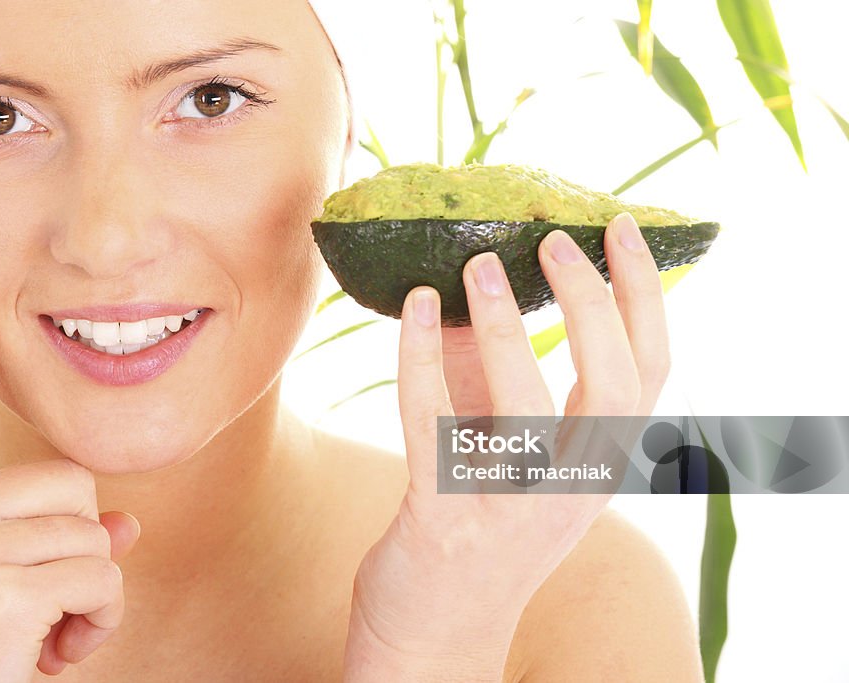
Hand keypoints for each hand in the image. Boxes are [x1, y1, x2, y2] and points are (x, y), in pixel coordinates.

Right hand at [0, 253, 140, 680]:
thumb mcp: (6, 587)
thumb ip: (59, 542)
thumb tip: (127, 526)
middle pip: (74, 482)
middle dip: (82, 546)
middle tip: (44, 602)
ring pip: (95, 534)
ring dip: (92, 592)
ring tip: (44, 633)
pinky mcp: (0, 586)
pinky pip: (102, 577)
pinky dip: (100, 622)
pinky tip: (53, 652)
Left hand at [343, 213, 669, 679]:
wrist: (436, 629)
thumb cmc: (477, 526)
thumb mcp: (515, 456)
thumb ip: (504, 377)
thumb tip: (483, 284)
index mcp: (601, 466)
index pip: (650, 373)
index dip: (643, 296)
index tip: (620, 230)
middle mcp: (572, 490)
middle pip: (614, 386)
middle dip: (591, 302)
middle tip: (554, 238)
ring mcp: (510, 509)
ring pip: (527, 408)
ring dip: (507, 327)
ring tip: (480, 264)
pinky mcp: (442, 519)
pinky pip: (435, 422)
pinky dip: (423, 356)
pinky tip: (418, 306)